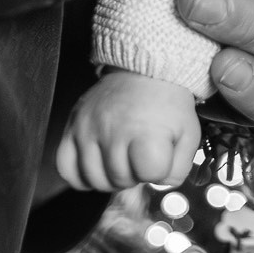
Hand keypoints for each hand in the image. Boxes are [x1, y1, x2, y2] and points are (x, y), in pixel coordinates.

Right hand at [57, 73, 201, 191]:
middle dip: (135, 173)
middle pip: (120, 180)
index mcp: (146, 131)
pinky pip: (66, 167)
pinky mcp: (72, 126)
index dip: (158, 170)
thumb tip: (159, 183)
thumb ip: (179, 167)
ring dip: (110, 176)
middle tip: (140, 155)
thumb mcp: (188, 133)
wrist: (144, 69)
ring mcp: (89, 129)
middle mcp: (113, 130)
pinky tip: (98, 163)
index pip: (150, 174)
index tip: (159, 155)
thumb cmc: (167, 102)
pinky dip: (81, 174)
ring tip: (121, 158)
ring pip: (94, 179)